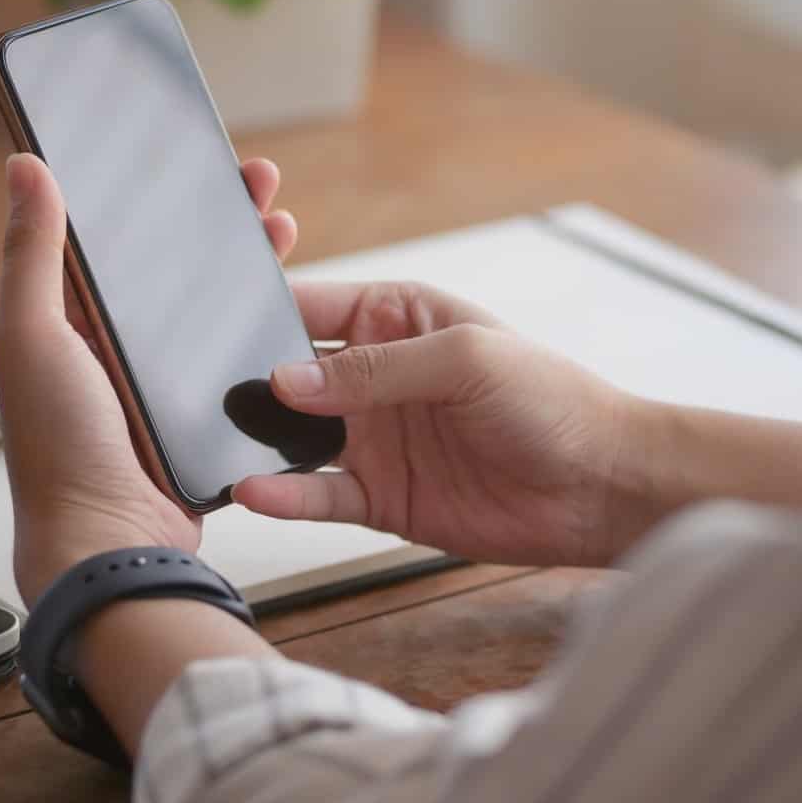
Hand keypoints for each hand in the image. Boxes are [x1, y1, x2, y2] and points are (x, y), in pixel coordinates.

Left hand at [0, 152, 299, 606]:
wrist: (112, 544)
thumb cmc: (59, 451)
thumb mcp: (35, 337)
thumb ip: (33, 255)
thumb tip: (23, 167)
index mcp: (66, 321)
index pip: (112, 237)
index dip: (150, 193)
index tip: (190, 156)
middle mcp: (111, 346)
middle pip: (171, 264)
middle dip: (218, 218)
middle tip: (259, 182)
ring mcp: (156, 381)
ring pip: (209, 305)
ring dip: (247, 264)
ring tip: (282, 229)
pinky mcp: (198, 415)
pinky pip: (234, 358)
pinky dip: (261, 328)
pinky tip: (288, 302)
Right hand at [233, 282, 636, 567]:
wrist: (601, 485)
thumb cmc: (554, 401)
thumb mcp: (464, 359)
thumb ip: (375, 368)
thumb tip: (289, 379)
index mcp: (399, 318)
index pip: (314, 305)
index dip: (265, 309)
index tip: (216, 318)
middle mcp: (379, 377)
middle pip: (294, 374)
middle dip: (250, 379)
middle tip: (200, 387)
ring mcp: (378, 439)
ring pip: (298, 438)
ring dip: (261, 440)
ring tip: (215, 441)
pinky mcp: (384, 497)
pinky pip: (321, 495)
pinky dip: (286, 495)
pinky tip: (255, 490)